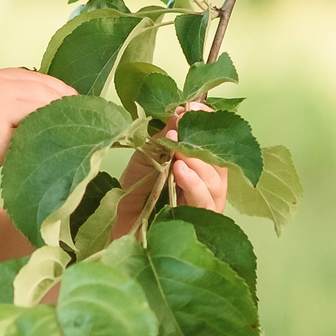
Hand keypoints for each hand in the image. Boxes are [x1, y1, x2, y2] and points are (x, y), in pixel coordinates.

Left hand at [107, 111, 228, 238]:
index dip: (207, 123)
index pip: (212, 142)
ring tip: (179, 151)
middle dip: (201, 141)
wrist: (117, 228)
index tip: (192, 106)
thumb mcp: (144, 159)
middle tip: (183, 126)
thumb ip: (161, 139)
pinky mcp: (200, 226)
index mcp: (198, 167)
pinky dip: (194, 185)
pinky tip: (180, 171)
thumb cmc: (133, 195)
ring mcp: (205, 207)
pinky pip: (204, 204)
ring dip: (198, 163)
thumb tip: (177, 113)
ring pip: (216, 183)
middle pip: (219, 162)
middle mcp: (207, 186)